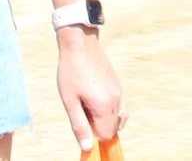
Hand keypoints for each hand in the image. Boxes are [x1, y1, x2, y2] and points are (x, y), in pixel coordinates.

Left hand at [55, 26, 124, 149]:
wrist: (80, 44)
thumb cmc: (71, 71)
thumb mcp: (70, 101)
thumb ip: (79, 125)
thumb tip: (87, 147)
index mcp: (104, 107)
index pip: (105, 135)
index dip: (93, 135)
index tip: (81, 123)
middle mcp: (116, 101)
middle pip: (113, 129)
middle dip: (99, 127)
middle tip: (83, 110)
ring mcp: (119, 92)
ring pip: (120, 119)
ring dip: (107, 120)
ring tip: (89, 107)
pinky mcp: (118, 85)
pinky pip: (122, 107)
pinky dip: (112, 111)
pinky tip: (97, 101)